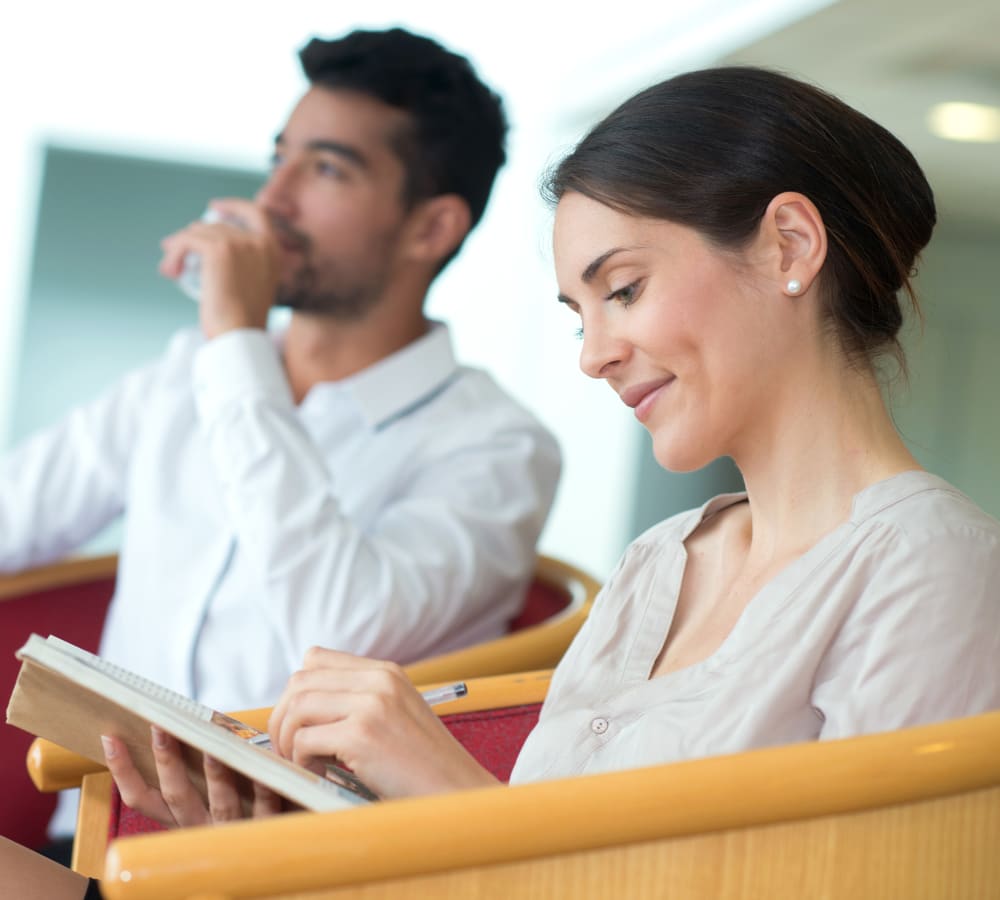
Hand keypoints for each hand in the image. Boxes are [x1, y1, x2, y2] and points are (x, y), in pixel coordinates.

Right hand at [101, 729, 281, 828]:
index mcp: (180, 820)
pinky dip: (263, 789)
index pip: (141, 798)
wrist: (273, 856)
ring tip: (213, 748)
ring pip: (220, 803)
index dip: (122, 771)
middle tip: (159, 727)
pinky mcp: (265, 830)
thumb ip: (195, 775)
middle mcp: (200, 828)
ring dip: (214, 774)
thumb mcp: (207, 801)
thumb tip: (181, 725)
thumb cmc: (237, 812)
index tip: (110, 738)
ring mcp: (232, 832)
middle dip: (166, 760)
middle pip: (176, 795)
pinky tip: (263, 769)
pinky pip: (265, 807)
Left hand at [159, 198, 281, 338]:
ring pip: (198, 232)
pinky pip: (187, 241)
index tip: (214, 207)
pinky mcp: (218, 250)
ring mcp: (239, 243)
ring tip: (171, 268)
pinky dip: (174, 255)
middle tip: (174, 251)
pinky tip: (169, 271)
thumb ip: (243, 266)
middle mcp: (259, 242)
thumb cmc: (242, 321)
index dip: (233, 206)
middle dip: (192, 237)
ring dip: (179, 248)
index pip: (257, 213)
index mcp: (272, 251)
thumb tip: (205, 249)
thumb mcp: (252, 287)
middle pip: (217, 226)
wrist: (239, 334)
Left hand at [268, 648, 499, 798]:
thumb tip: (303, 707)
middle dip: (282, 716)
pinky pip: (304, 740)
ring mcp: (372, 705)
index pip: (316, 658)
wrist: (458, 794)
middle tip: (286, 748)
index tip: (297, 721)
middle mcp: (379, 680)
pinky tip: (318, 773)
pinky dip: (299, 760)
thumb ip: (361, 700)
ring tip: (301, 762)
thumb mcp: (398, 716)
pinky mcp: (362, 735)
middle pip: (300, 681)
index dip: (297, 690)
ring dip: (286, 739)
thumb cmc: (425, 766)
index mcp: (386, 672)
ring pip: (297, 707)